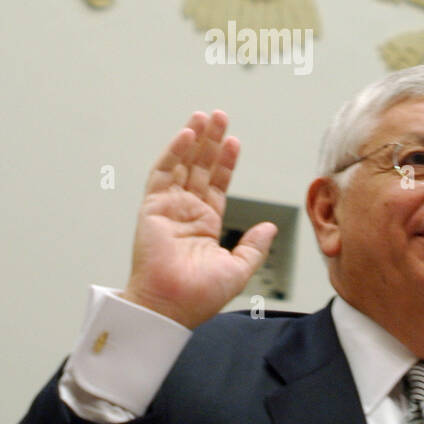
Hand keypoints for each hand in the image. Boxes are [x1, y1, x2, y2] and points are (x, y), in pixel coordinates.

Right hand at [120, 110, 276, 328]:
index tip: (234, 141)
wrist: (172, 307)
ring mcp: (168, 207)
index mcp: (205, 224)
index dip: (226, 161)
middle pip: (199, 167)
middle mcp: (186, 212)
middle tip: (219, 115)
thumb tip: (270, 227)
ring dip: (193, 139)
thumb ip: (254, 247)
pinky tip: (187, 135)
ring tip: (205, 116)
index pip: (217, 184)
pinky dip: (174, 152)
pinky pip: (163, 173)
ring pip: (182, 164)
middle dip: (210, 141)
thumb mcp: (238, 270)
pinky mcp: (152, 207)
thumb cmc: (200, 297)